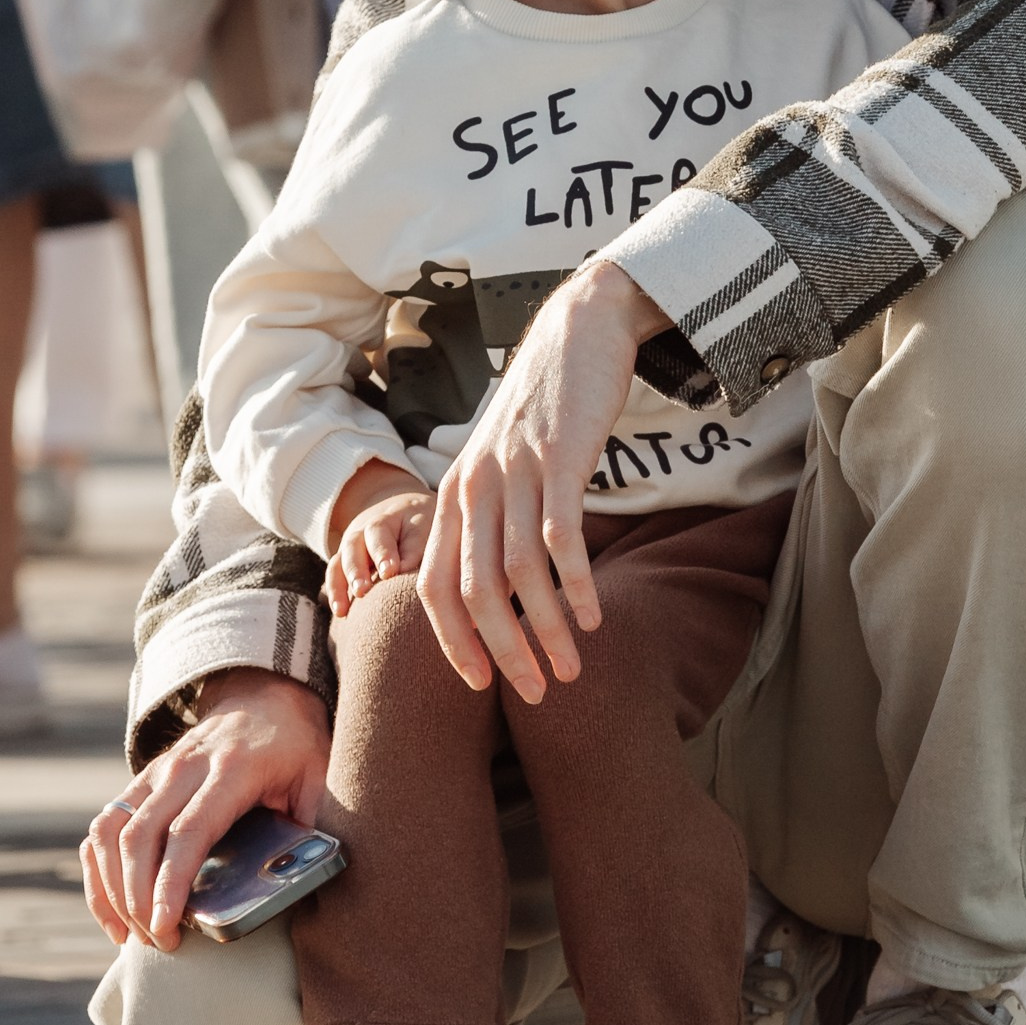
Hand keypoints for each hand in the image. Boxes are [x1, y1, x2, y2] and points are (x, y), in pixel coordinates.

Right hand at [79, 669, 330, 953]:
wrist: (264, 696)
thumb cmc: (295, 747)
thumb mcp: (320, 776)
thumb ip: (314, 824)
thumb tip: (305, 880)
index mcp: (231, 769)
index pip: (188, 832)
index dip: (170, 884)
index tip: (165, 928)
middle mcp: (184, 767)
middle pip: (141, 837)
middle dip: (139, 899)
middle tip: (160, 944)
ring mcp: (156, 772)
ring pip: (112, 832)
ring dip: (113, 890)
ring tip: (133, 936)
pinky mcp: (141, 782)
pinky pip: (103, 828)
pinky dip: (98, 874)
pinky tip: (113, 914)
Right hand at [326, 481, 434, 615]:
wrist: (410, 517)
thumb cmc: (426, 528)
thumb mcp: (427, 529)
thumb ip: (416, 547)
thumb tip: (403, 570)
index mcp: (392, 516)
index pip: (381, 531)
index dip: (384, 552)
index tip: (390, 572)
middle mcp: (368, 526)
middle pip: (354, 543)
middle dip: (358, 568)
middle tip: (363, 589)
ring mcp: (355, 541)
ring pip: (342, 557)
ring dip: (343, 583)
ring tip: (345, 606)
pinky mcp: (347, 558)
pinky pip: (335, 572)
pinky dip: (335, 591)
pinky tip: (340, 612)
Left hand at [416, 258, 664, 702]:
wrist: (577, 330)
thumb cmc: (542, 409)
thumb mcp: (499, 464)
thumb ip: (491, 519)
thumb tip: (495, 590)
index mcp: (453, 495)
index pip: (432, 587)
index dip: (452, 642)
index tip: (481, 685)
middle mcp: (474, 486)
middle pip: (474, 590)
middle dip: (503, 651)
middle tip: (535, 693)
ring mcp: (516, 471)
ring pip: (520, 572)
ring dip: (545, 629)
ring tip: (572, 667)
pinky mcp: (560, 456)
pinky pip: (562, 536)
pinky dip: (576, 583)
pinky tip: (594, 616)